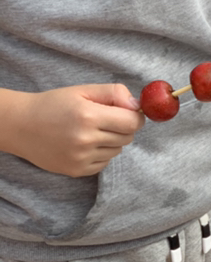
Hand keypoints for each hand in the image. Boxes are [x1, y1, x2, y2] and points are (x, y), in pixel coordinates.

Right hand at [0, 83, 143, 176]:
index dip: (135, 116)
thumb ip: (114, 93)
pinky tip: (84, 144)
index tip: (129, 113)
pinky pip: (104, 163)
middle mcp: (85, 140)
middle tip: (106, 119)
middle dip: (123, 127)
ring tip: (91, 131)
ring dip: (112, 141)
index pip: (132, 122)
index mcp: (88, 116)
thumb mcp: (83, 90)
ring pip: (117, 151)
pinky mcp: (76, 171)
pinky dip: (101, 154)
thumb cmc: (54, 104)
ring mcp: (80, 158)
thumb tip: (137, 106)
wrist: (22, 126)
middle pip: (127, 137)